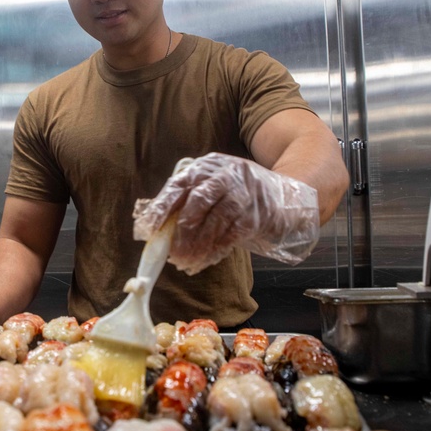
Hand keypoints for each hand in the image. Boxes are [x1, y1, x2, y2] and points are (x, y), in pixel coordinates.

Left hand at [133, 153, 319, 273]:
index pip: (178, 186)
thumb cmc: (237, 193)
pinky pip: (231, 236)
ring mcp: (244, 193)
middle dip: (181, 233)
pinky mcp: (257, 214)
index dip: (161, 209)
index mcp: (206, 167)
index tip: (147, 230)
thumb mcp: (211, 187)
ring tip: (185, 262)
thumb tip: (153, 228)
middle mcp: (225, 175)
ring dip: (197, 247)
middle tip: (171, 254)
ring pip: (215, 222)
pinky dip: (215, 251)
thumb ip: (185, 202)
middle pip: (197, 203)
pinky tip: (204, 261)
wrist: (283, 193)